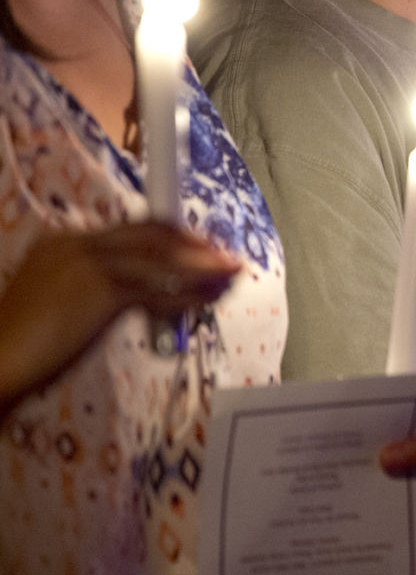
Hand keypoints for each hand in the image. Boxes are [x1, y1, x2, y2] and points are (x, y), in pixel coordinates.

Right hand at [0, 223, 238, 412]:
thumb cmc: (27, 343)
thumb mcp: (66, 305)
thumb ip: (105, 292)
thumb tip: (151, 296)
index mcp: (65, 244)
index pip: (135, 231)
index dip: (176, 239)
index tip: (203, 250)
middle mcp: (76, 245)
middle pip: (153, 237)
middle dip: (196, 248)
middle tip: (228, 261)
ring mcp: (87, 264)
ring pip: (160, 262)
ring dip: (202, 271)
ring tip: (229, 279)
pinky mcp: (99, 291)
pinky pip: (156, 291)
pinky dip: (187, 296)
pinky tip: (207, 300)